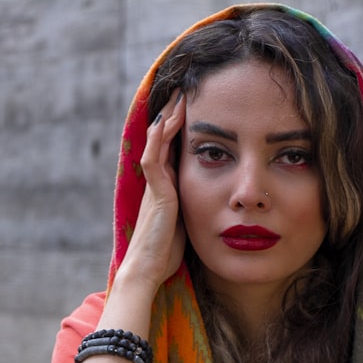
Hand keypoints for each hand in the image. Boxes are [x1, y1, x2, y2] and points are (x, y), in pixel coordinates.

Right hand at [119, 90, 186, 291]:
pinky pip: (153, 159)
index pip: (171, 151)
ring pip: (157, 143)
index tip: (191, 111)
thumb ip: (193, 209)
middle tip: (183, 92)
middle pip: (163, 140)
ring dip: (167, 119)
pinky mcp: (156, 193)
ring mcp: (154, 186)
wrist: (148, 269)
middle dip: (173, 117)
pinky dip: (157, 139)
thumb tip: (214, 205)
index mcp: (166, 189)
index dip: (179, 131)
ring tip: (177, 97)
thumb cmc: (165, 254)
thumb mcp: (186, 224)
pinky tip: (164, 121)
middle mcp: (158, 183)